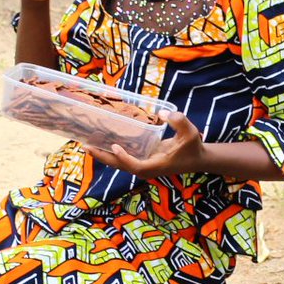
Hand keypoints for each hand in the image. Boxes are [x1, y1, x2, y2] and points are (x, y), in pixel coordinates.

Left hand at [85, 111, 205, 177]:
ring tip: (87, 144)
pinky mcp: (142, 161)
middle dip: (103, 157)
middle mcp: (146, 169)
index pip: (135, 166)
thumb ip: (179, 121)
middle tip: (86, 146)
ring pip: (119, 163)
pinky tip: (102, 141)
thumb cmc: (193, 147)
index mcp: (156, 166)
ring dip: (103, 155)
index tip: (115, 146)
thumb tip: (162, 114)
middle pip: (120, 166)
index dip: (124, 158)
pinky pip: (123, 158)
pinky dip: (112, 152)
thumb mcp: (191, 132)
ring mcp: (143, 166)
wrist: (197, 159)